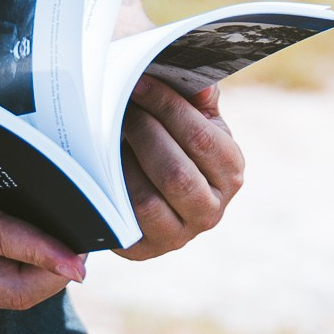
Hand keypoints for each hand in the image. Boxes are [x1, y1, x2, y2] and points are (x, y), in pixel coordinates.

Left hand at [113, 77, 245, 260]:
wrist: (152, 189)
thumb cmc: (175, 143)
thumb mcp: (194, 118)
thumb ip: (199, 98)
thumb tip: (200, 85)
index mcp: (230, 173)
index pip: (202, 138)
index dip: (168, 107)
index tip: (139, 84)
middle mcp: (212, 210)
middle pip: (176, 173)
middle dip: (144, 134)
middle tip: (120, 109)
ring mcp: (179, 235)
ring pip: (148, 200)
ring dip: (124, 163)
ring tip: (109, 134)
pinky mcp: (146, 249)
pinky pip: (125, 220)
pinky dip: (112, 189)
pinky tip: (103, 165)